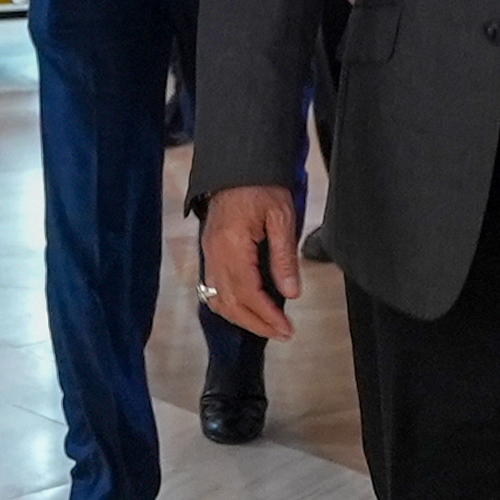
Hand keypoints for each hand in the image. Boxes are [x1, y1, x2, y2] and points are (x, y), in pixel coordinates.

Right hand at [201, 184, 298, 341]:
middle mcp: (214, 254)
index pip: (248, 293)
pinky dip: (229, 305)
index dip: (267, 315)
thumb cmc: (261, 186)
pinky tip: (247, 309)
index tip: (286, 328)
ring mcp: (208, 254)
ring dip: (242, 318)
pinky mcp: (209, 252)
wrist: (238, 165)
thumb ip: (284, 257)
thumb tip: (291, 293)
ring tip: (267, 327)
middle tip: (282, 333)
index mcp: (231, 246)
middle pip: (230, 303)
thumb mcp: (281, 218)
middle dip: (256, 323)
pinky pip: (213, 288)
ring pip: (218, 300)